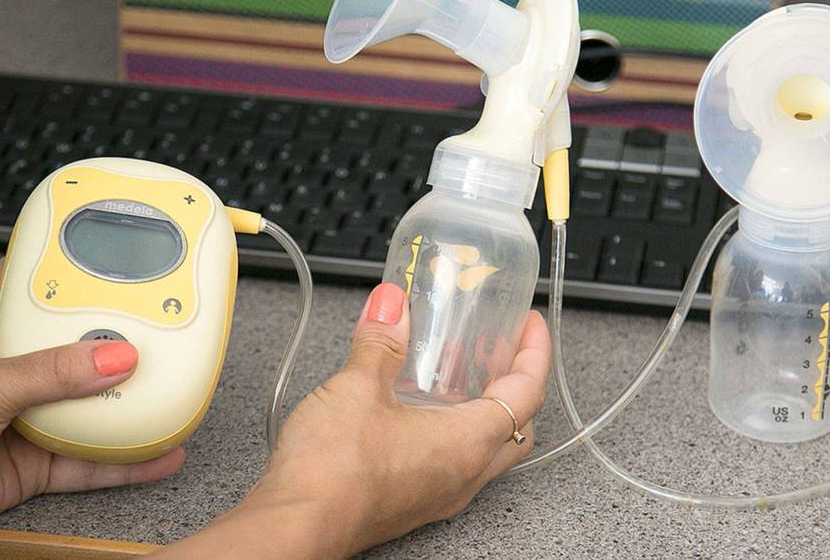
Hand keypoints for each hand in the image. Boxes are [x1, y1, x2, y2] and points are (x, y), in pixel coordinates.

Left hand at [0, 262, 184, 556]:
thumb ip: (50, 372)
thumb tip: (113, 356)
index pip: (29, 285)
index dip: (66, 268)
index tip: (108, 256)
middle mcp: (8, 370)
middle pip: (72, 344)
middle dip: (114, 338)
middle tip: (157, 325)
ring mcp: (24, 417)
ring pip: (88, 403)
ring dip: (126, 400)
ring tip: (169, 386)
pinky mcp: (34, 461)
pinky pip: (90, 458)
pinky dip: (125, 459)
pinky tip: (156, 453)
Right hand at [161, 283, 549, 558]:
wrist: (296, 526)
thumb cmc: (332, 471)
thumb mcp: (357, 387)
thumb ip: (381, 341)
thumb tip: (392, 303)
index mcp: (466, 444)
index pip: (527, 393)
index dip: (533, 352)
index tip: (529, 324)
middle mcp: (462, 476)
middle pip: (519, 425)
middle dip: (516, 380)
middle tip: (501, 346)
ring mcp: (439, 493)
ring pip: (486, 447)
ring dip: (483, 404)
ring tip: (457, 368)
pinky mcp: (413, 502)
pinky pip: (454, 462)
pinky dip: (454, 427)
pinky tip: (419, 405)